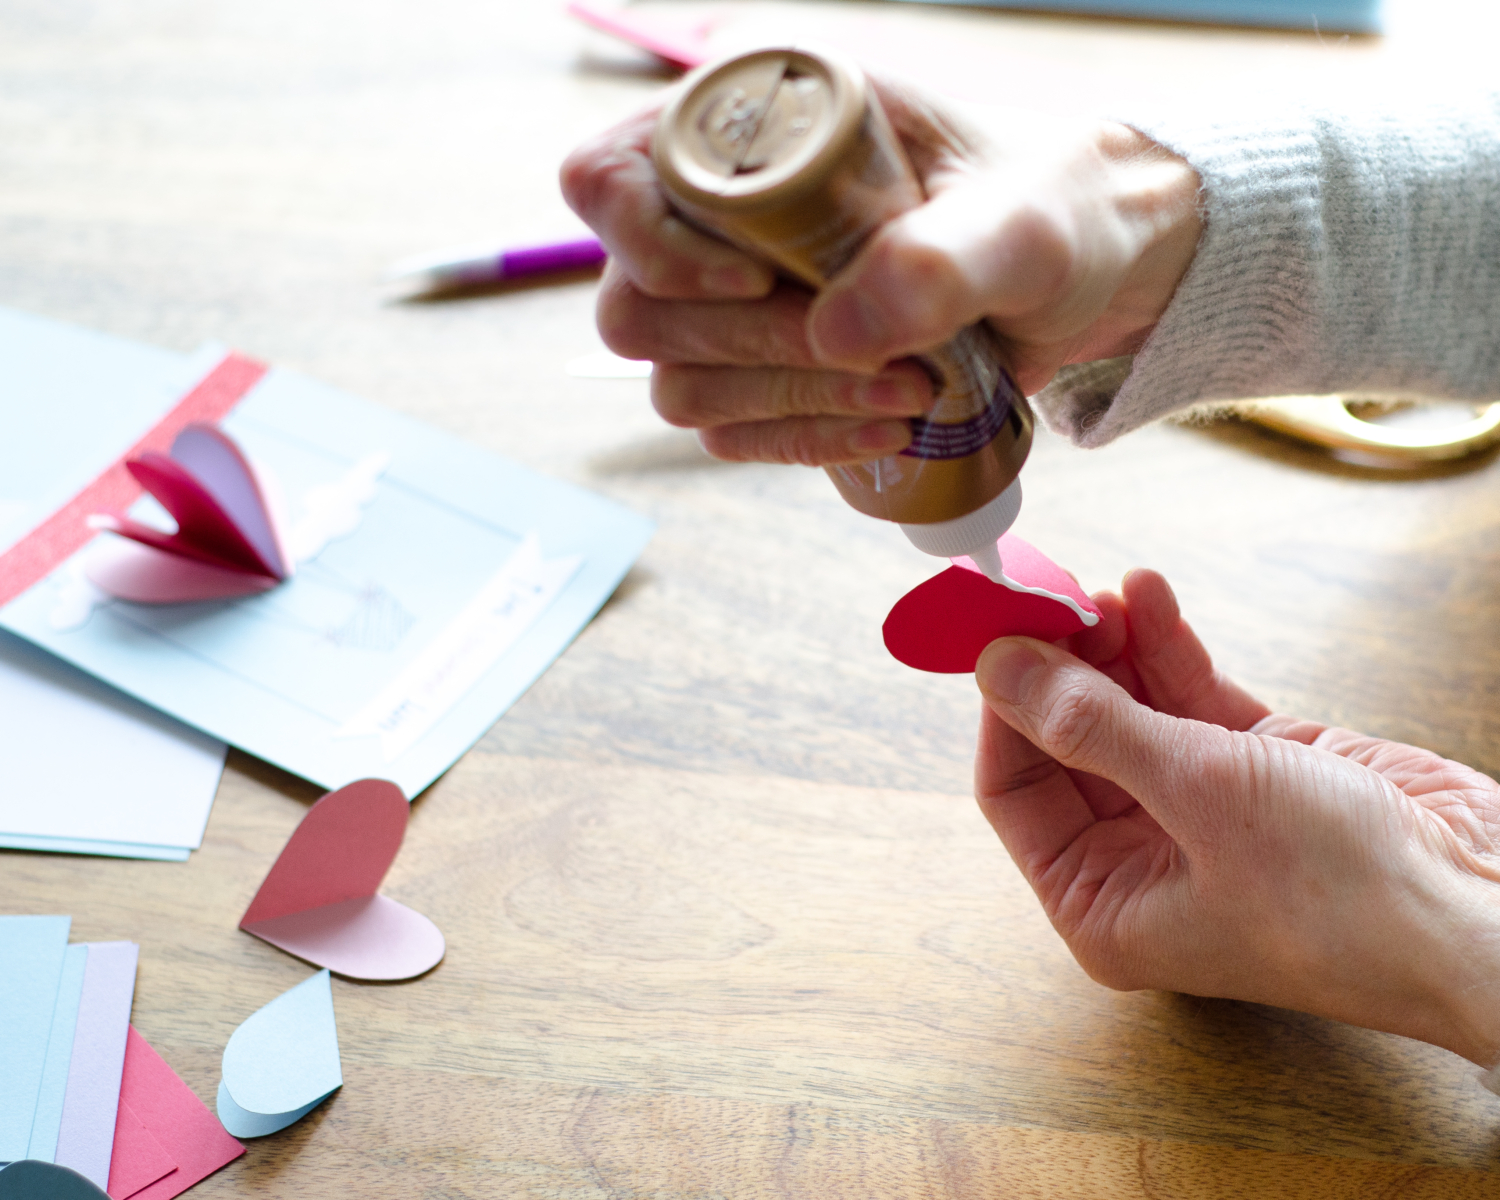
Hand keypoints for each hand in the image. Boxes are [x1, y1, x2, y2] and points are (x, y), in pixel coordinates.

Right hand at [560, 73, 1202, 465]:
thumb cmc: (1056, 213)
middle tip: (879, 356)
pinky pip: (730, 435)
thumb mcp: (1025, 219)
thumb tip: (836, 331)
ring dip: (788, 403)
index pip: (607, 179)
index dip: (651, 242)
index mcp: (756, 131)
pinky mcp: (764, 378)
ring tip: (908, 392)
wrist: (1090, 277)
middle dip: (754, 349)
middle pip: (636, 309)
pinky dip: (806, 440)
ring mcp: (733, 307)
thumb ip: (943, 258)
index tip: (757, 281)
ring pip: (677, 386)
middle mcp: (722, 219)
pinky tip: (890, 426)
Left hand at [973, 568, 1499, 1066]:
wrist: (1489, 909)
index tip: (998, 628)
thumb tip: (1002, 668)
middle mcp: (1139, 858)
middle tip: (1051, 591)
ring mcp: (1195, 808)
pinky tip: (1149, 595)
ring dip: (1112, 643)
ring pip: (1127, 708)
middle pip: (1066, 740)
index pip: (1014, 788)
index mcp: (1103, 902)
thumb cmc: (1347, 898)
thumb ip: (1094, 725)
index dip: (1004, 704)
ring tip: (1106, 587)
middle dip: (1059, 663)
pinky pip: (1187, 696)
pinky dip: (1167, 647)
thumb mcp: (1198, 796)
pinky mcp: (1252, 767)